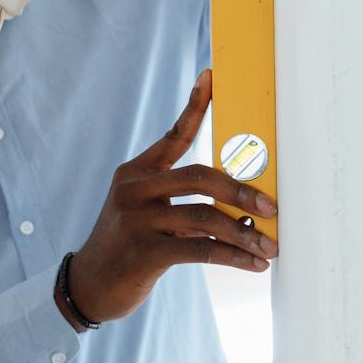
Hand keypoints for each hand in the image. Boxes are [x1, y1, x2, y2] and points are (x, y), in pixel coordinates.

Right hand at [62, 71, 277, 325]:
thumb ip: (185, 206)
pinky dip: (232, 257)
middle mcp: (134, 189)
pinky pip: (200, 249)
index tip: (212, 77)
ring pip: (205, 216)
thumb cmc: (128, 247)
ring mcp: (136, 219)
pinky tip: (253, 265)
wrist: (89, 285)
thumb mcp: (148, 217)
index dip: (195, 106)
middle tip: (272, 207)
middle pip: (199, 176)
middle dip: (242, 191)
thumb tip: (244, 213)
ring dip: (244, 233)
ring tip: (270, 247)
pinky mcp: (143, 252)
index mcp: (136, 173)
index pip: (174, 135)